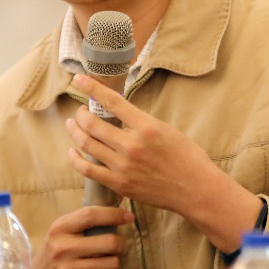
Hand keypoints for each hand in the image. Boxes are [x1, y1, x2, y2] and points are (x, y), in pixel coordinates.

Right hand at [32, 206, 132, 268]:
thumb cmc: (55, 253)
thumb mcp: (62, 233)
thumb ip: (84, 222)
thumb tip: (120, 210)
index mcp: (59, 229)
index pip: (91, 215)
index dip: (114, 214)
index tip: (128, 217)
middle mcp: (62, 248)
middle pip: (110, 242)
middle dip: (120, 245)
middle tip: (117, 247)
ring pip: (112, 264)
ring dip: (112, 264)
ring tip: (102, 263)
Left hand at [67, 73, 263, 252]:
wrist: (195, 189)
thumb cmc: (187, 158)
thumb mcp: (168, 130)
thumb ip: (142, 122)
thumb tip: (121, 115)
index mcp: (147, 127)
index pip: (112, 102)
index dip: (92, 88)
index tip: (79, 79)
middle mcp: (132, 145)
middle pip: (93, 124)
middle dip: (81, 113)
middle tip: (81, 111)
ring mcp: (123, 166)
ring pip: (86, 144)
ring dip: (75, 131)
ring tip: (72, 125)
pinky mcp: (118, 184)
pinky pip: (87, 169)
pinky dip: (75, 158)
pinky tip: (73, 152)